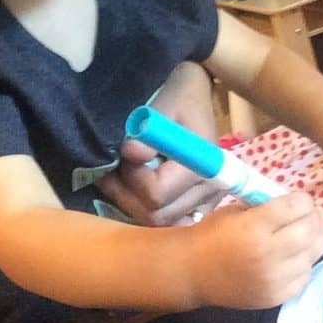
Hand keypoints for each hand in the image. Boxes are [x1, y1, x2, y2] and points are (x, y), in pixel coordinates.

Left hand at [96, 63, 223, 224]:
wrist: (195, 99)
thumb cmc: (179, 99)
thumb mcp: (162, 105)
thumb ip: (147, 129)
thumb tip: (132, 154)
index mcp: (204, 164)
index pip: (156, 194)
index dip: (132, 179)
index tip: (125, 155)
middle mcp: (211, 189)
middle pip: (157, 216)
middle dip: (127, 195)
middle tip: (111, 172)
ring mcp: (208, 202)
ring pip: (159, 223)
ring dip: (133, 205)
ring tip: (118, 180)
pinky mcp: (200, 207)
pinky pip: (168, 223)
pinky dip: (148, 211)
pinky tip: (136, 192)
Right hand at [186, 192, 322, 308]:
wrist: (193, 272)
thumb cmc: (213, 235)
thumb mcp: (238, 210)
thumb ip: (269, 207)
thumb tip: (303, 206)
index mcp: (255, 226)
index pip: (298, 206)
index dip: (303, 200)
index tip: (300, 200)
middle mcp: (268, 254)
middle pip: (310, 230)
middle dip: (315, 218)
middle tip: (312, 214)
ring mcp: (274, 279)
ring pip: (313, 254)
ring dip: (316, 240)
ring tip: (312, 231)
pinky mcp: (277, 297)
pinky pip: (305, 276)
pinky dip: (306, 263)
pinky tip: (299, 254)